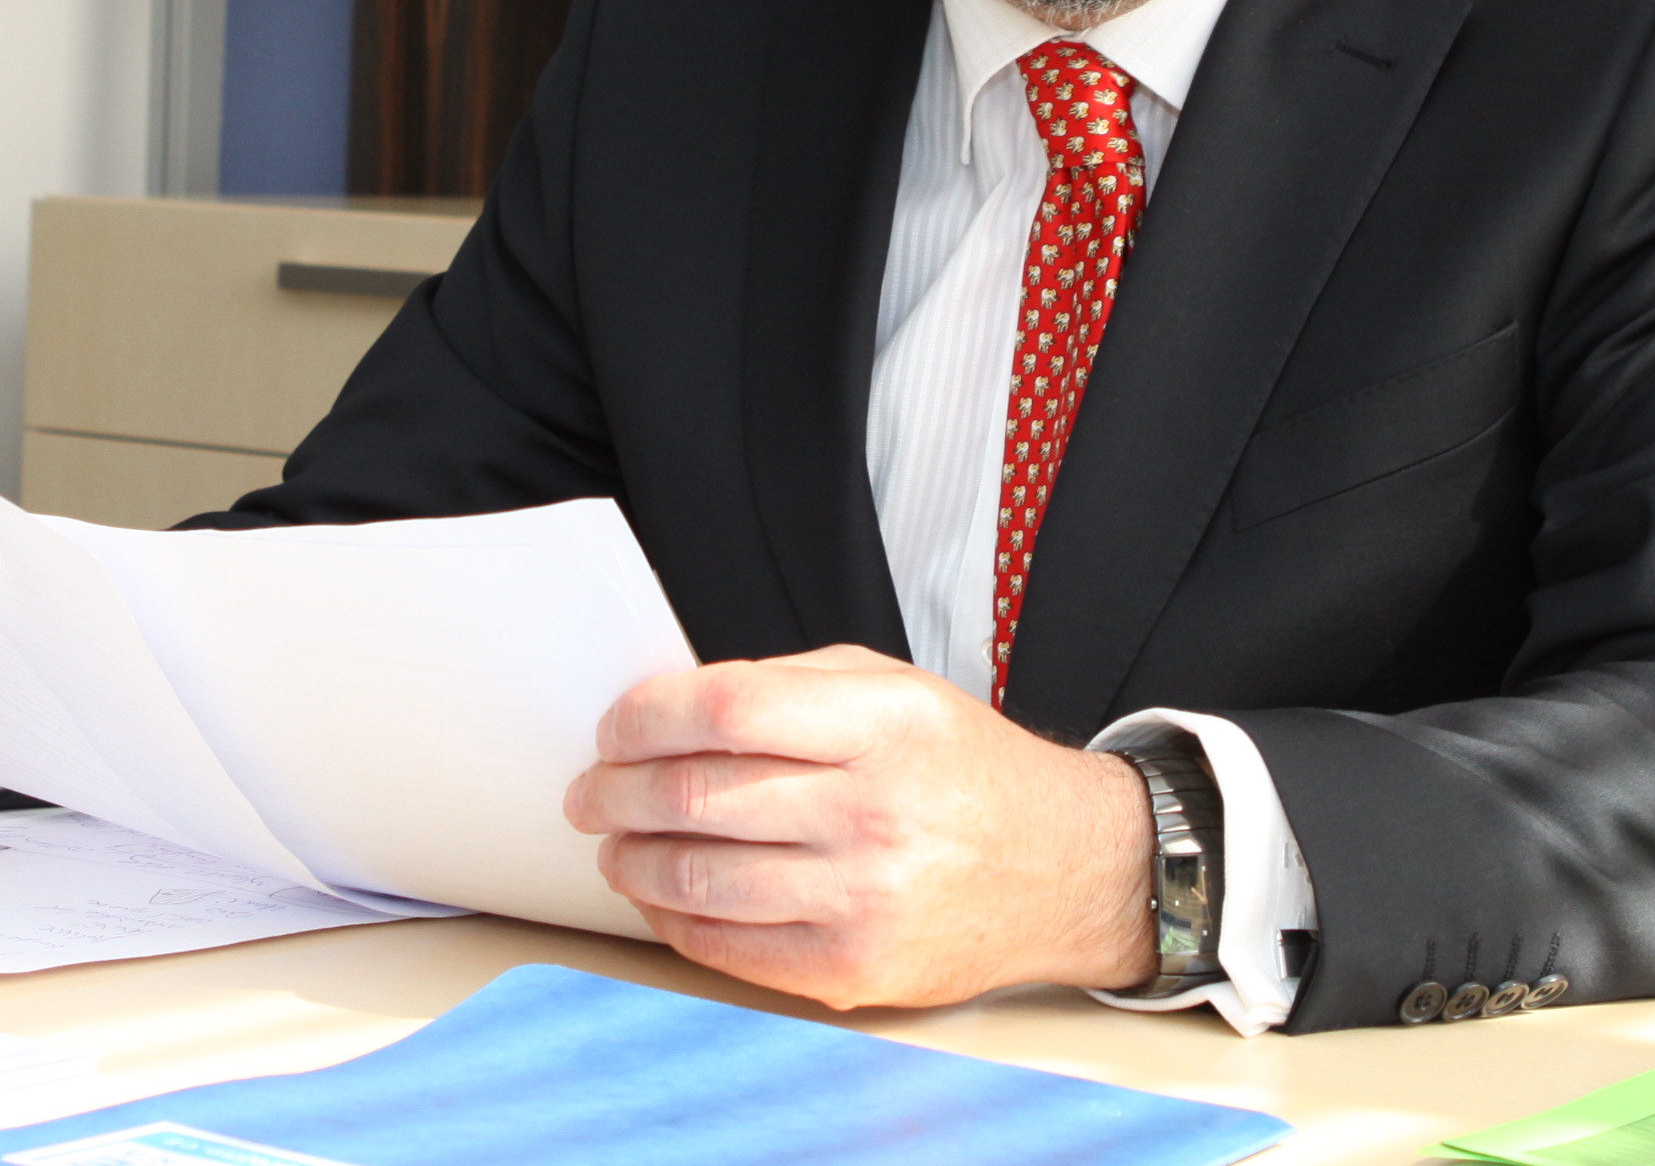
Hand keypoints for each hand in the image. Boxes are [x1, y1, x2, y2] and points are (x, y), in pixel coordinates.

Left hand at [565, 644, 1151, 1008]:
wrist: (1063, 866)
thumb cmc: (964, 770)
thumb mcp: (891, 688)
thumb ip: (784, 687)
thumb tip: (668, 709)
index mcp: (881, 723)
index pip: (724, 710)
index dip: (645, 717)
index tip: (615, 727)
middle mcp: (874, 811)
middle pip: (696, 797)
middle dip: (616, 792)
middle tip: (590, 792)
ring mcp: (864, 898)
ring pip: (699, 879)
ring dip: (632, 861)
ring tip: (615, 846)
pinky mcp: (854, 966)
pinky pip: (729, 948)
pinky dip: (675, 921)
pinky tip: (664, 896)